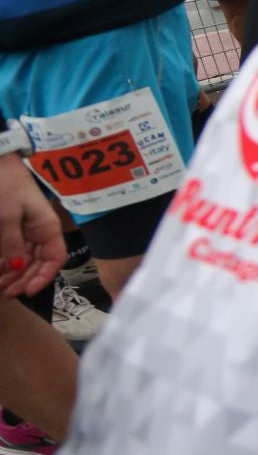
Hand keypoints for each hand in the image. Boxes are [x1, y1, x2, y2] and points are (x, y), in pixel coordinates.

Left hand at [0, 154, 63, 299]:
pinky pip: (16, 249)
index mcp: (47, 227)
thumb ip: (12, 243)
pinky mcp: (15, 225)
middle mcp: (41, 231)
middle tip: (5, 292)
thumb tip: (18, 268)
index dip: (44, 277)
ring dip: (14, 274)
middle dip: (24, 279)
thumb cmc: (6, 184)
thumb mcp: (7, 216)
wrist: (0, 161)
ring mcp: (28, 228)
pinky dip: (7, 262)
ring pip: (27, 258)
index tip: (26, 291)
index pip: (55, 259)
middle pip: (40, 263)